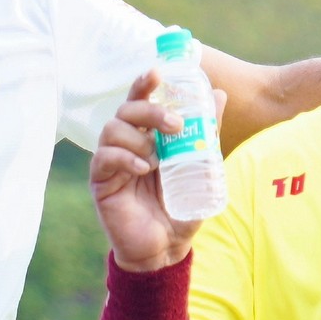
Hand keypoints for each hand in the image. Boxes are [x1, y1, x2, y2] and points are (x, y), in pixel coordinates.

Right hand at [92, 70, 224, 272]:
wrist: (166, 248)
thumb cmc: (181, 207)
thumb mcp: (201, 168)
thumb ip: (207, 133)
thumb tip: (219, 95)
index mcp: (148, 136)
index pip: (142, 100)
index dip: (145, 83)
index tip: (158, 72)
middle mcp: (127, 143)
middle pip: (126, 109)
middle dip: (150, 110)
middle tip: (175, 125)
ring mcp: (111, 161)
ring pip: (112, 128)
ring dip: (138, 136)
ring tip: (157, 158)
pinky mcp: (101, 180)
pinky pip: (104, 157)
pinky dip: (125, 158)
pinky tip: (143, 169)